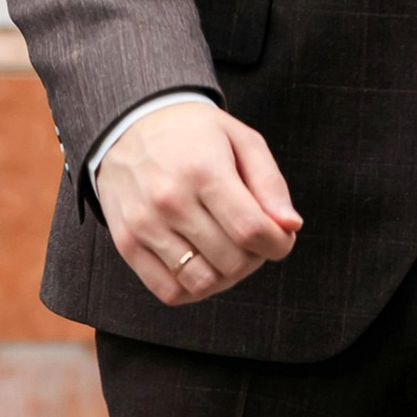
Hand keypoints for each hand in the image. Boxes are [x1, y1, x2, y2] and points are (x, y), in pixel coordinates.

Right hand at [94, 100, 301, 307]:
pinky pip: (169, 292)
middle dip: (256, 258)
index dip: (278, 244)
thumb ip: (270, 183)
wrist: (131, 125)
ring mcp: (145, 225)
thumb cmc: (194, 134)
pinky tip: (204, 265)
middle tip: (255, 241)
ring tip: (230, 253)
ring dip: (227, 277)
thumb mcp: (241, 140)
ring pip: (202, 282)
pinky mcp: (127, 243)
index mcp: (204, 171)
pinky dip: (194, 289)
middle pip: (230, 260)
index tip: (282, 239)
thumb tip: (290, 226)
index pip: (251, 229)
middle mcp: (171, 201)